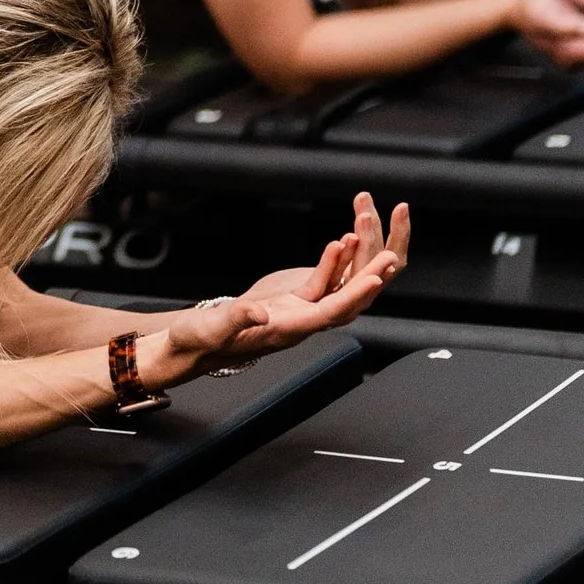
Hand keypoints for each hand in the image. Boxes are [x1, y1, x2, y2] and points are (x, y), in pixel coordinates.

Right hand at [129, 192, 409, 390]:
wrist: (190, 347)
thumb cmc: (199, 342)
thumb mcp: (213, 329)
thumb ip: (237, 319)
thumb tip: (258, 312)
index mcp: (285, 331)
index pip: (329, 314)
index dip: (354, 295)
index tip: (376, 278)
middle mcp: (299, 325)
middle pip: (345, 302)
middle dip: (370, 278)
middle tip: (393, 255)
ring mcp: (297, 313)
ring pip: (337, 290)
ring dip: (355, 265)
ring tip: (368, 236)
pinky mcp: (290, 303)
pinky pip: (320, 282)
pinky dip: (333, 262)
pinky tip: (341, 240)